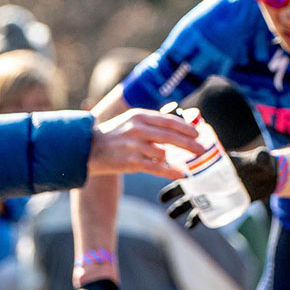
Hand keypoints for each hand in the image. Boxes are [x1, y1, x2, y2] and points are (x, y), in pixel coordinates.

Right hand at [88, 109, 203, 178]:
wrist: (87, 148)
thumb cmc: (114, 135)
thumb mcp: (131, 121)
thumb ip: (152, 123)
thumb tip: (179, 127)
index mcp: (140, 116)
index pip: (169, 121)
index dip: (186, 127)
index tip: (198, 133)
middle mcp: (137, 129)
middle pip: (171, 136)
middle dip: (190, 143)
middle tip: (202, 149)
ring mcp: (134, 145)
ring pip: (164, 152)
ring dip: (178, 158)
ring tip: (188, 162)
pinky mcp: (130, 161)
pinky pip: (156, 167)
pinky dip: (171, 171)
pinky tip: (181, 174)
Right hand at [160, 147, 278, 226]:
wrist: (267, 178)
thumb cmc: (261, 164)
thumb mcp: (261, 159)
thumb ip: (262, 157)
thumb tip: (262, 157)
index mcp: (214, 164)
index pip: (195, 166)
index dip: (182, 172)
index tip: (171, 177)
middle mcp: (210, 178)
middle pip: (188, 185)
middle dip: (173, 192)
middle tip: (161, 199)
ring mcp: (213, 191)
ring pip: (192, 200)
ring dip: (180, 207)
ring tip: (170, 215)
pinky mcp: (219, 202)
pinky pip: (204, 212)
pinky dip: (197, 219)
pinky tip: (190, 225)